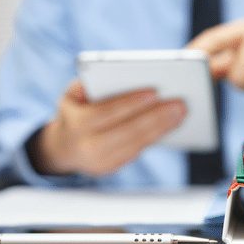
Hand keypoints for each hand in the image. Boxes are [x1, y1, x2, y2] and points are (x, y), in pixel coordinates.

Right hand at [28, 81, 186, 175]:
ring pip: (137, 144)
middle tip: (180, 104)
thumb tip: (121, 75)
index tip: (154, 91)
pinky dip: (157, 137)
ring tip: (181, 113)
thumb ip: (90, 83)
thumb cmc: (75, 110)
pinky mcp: (114, 168)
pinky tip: (172, 125)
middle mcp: (87, 146)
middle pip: (129, 131)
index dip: (131, 103)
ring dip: (163, 128)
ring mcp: (101, 161)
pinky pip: (139, 151)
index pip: (107, 112)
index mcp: (76, 124)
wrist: (63, 147)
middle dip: (156, 117)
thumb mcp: (73, 94)